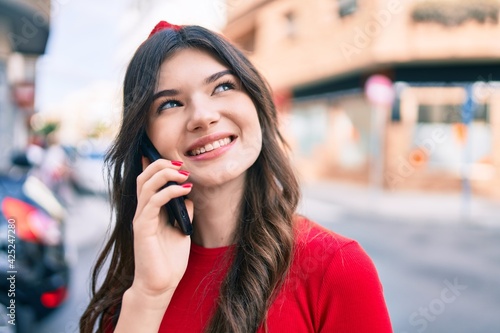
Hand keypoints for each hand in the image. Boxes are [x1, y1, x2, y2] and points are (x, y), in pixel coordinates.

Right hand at [130, 158, 192, 300]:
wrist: (161, 284)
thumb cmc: (169, 259)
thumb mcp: (182, 229)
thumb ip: (183, 211)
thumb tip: (188, 195)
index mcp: (150, 210)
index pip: (147, 180)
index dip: (156, 165)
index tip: (176, 160)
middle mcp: (142, 211)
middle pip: (143, 176)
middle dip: (161, 165)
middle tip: (181, 166)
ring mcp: (141, 218)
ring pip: (145, 184)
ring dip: (165, 174)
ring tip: (184, 174)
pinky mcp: (143, 228)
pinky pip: (153, 202)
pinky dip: (169, 192)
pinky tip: (184, 190)